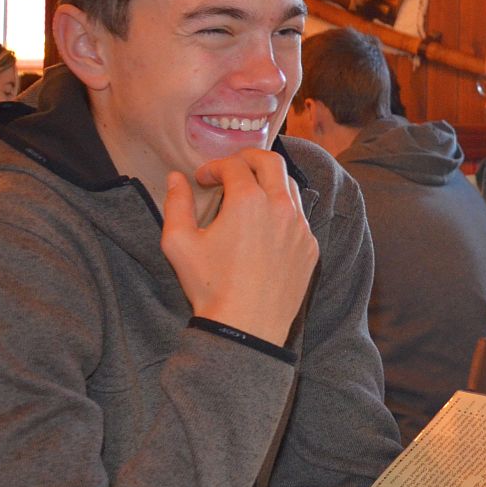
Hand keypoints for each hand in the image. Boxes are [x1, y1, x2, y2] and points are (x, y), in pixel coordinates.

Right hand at [162, 149, 318, 346]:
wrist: (246, 327)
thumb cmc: (211, 286)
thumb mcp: (179, 244)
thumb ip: (175, 204)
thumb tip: (176, 178)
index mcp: (249, 201)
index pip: (233, 165)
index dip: (213, 167)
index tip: (201, 179)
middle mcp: (281, 207)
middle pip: (271, 161)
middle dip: (247, 159)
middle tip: (230, 170)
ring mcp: (300, 227)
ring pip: (289, 186)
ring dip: (268, 182)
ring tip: (248, 194)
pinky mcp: (310, 247)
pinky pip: (299, 217)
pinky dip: (281, 210)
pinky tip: (264, 226)